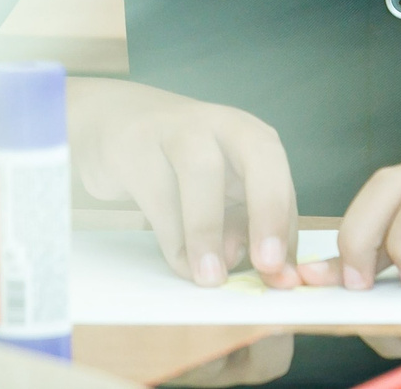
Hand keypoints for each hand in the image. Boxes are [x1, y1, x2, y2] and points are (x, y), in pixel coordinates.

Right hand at [67, 78, 300, 288]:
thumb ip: (240, 229)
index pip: (282, 185)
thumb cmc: (179, 166)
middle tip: (267, 263)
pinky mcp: (135, 146)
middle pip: (260, 153)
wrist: (114, 122)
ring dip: (208, 229)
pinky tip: (180, 263)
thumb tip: (250, 265)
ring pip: (201, 170)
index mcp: (252, 139)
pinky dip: (171, 236)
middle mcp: (223, 126)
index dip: (286, 232)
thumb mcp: (219, 195)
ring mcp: (177, 129)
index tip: (286, 277)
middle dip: (269, 208)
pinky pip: (157, 192)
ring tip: (210, 277)